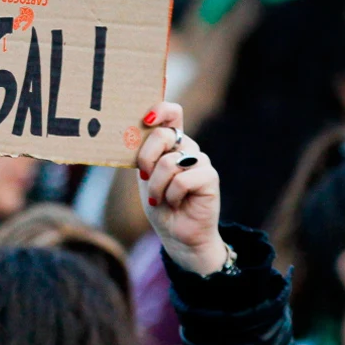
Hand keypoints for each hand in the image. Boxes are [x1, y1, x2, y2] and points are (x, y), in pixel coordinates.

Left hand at [136, 102, 224, 274]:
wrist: (177, 234)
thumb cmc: (160, 204)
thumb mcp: (145, 177)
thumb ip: (143, 155)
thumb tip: (134, 134)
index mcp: (172, 143)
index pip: (172, 113)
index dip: (160, 109)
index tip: (146, 119)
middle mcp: (188, 147)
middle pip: (163, 135)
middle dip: (146, 159)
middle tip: (145, 178)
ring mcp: (201, 161)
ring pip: (169, 162)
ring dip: (157, 186)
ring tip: (160, 199)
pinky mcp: (210, 177)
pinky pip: (182, 180)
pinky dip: (172, 195)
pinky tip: (176, 203)